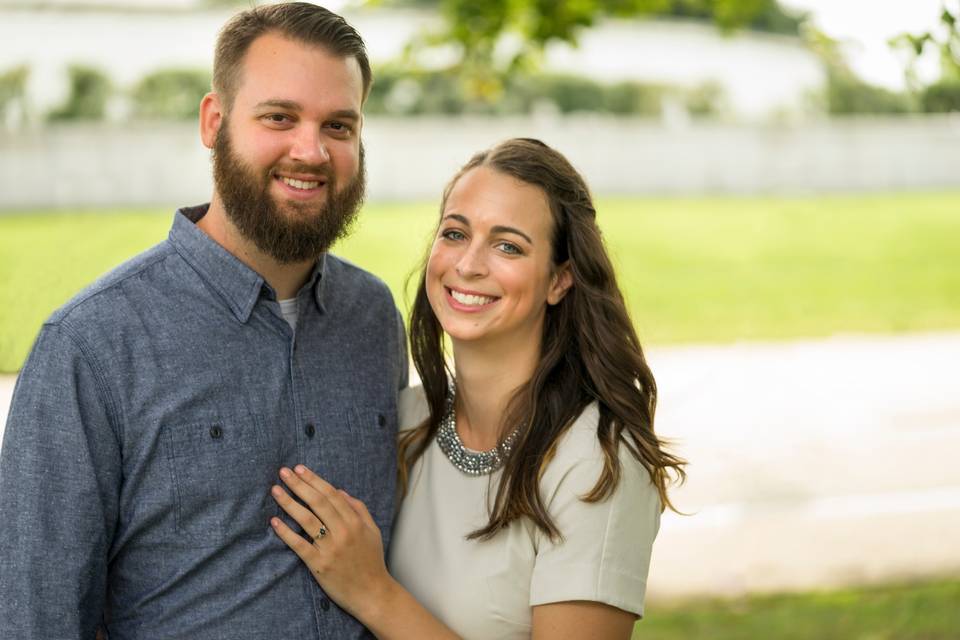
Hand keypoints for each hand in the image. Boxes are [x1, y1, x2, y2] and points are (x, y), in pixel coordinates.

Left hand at [270, 465, 391, 620]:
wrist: (373, 593)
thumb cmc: (372, 561)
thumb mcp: (372, 531)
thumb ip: (359, 509)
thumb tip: (340, 491)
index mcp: (355, 522)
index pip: (331, 494)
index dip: (314, 480)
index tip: (300, 469)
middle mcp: (343, 532)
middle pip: (317, 502)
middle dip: (299, 485)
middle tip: (283, 472)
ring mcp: (330, 548)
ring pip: (306, 520)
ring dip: (289, 503)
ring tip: (275, 490)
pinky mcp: (319, 565)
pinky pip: (299, 545)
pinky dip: (286, 532)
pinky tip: (275, 522)